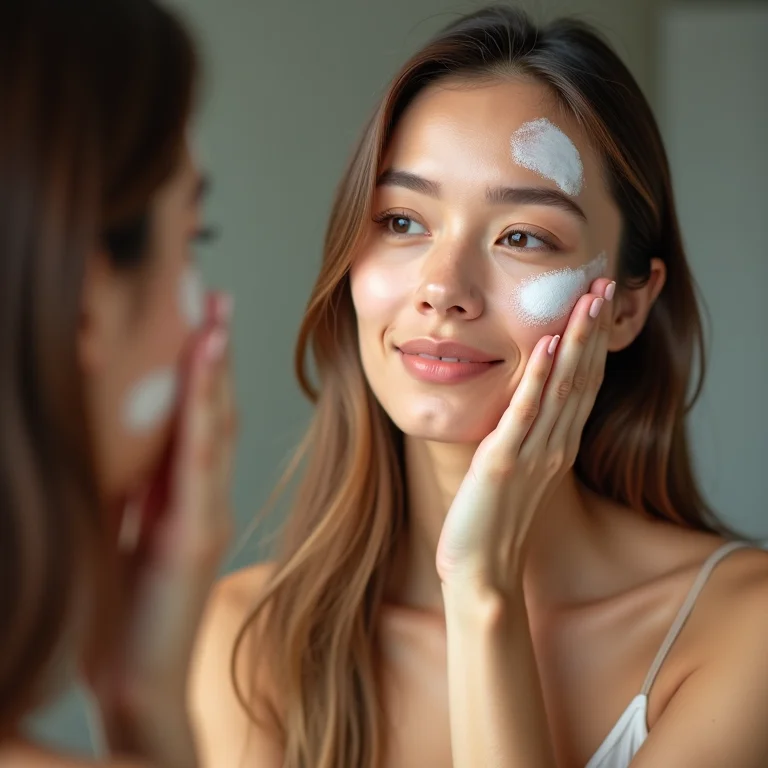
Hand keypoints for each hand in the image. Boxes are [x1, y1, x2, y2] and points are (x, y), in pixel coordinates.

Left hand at [85, 292, 236, 766]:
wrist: (137, 681)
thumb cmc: (118, 611)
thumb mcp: (113, 530)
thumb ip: (122, 483)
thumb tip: (105, 426)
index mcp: (179, 493)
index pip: (193, 417)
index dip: (197, 364)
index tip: (198, 314)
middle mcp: (201, 495)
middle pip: (212, 410)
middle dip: (212, 350)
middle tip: (214, 295)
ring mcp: (205, 512)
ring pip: (213, 427)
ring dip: (213, 369)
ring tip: (214, 318)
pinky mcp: (197, 534)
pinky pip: (201, 461)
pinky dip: (204, 412)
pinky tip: (203, 374)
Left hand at [436, 278, 614, 592]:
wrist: (482, 572)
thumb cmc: (494, 521)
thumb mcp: (518, 470)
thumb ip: (527, 436)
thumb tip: (526, 403)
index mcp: (558, 446)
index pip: (584, 383)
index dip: (595, 341)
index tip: (601, 302)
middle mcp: (554, 446)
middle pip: (583, 377)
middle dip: (594, 329)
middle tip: (607, 284)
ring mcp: (532, 454)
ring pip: (562, 388)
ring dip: (576, 341)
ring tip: (589, 300)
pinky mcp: (502, 463)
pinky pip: (524, 414)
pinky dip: (537, 379)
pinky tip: (546, 346)